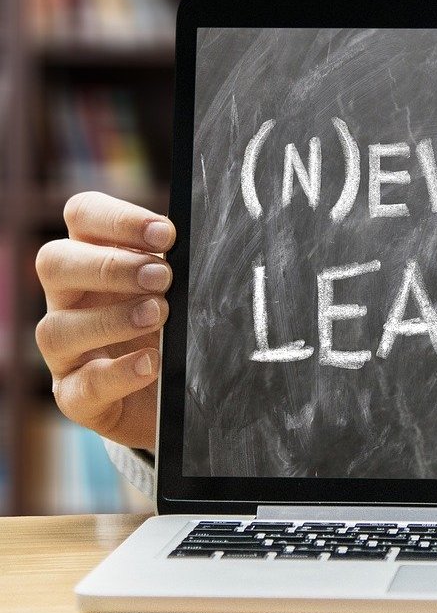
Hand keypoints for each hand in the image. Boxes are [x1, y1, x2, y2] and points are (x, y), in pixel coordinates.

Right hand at [35, 192, 175, 451]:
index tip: (168, 234)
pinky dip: (117, 373)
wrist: (181, 396)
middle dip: (110, 266)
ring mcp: (65, 351)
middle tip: (162, 277)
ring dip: (111, 319)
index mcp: (93, 258)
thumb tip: (206, 242)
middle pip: (54, 263)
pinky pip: (83, 385)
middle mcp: (68, 299)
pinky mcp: (76, 396)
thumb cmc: (180, 329)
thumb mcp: (183, 291)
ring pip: (57, 328)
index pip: (82, 216)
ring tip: (158, 315)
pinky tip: (151, 364)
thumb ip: (183, 267)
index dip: (118, 219)